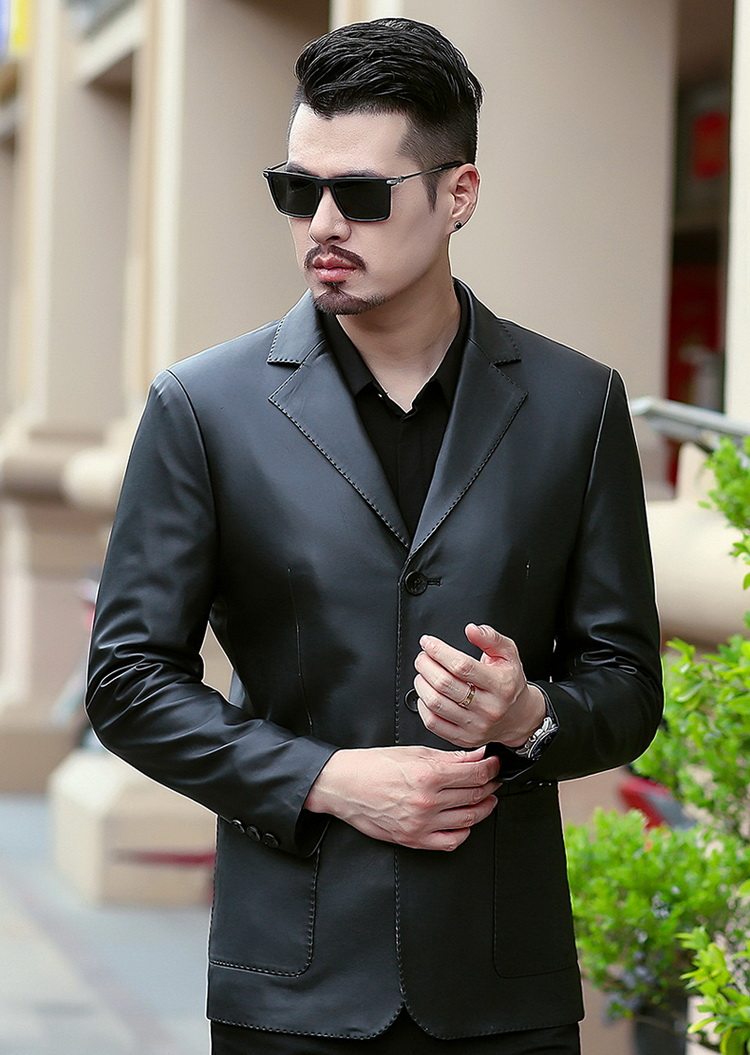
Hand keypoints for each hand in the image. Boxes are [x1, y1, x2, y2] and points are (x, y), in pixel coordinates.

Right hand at [304, 745, 500, 851]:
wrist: (343, 785)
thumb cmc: (373, 766)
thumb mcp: (413, 752)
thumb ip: (449, 757)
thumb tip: (476, 756)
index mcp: (427, 775)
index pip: (475, 774)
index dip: (492, 768)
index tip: (495, 763)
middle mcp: (427, 802)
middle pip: (474, 795)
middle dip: (490, 785)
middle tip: (493, 778)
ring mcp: (421, 824)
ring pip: (468, 819)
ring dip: (483, 808)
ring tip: (485, 798)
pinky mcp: (414, 839)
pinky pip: (450, 842)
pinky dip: (464, 832)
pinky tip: (465, 821)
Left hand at [413, 623, 545, 748]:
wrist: (518, 716)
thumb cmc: (510, 682)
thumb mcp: (508, 654)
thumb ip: (491, 638)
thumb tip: (471, 629)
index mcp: (501, 684)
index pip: (462, 666)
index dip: (439, 651)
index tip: (428, 643)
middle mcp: (489, 707)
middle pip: (445, 684)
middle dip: (426, 665)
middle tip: (422, 657)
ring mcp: (476, 725)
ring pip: (436, 703)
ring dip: (421, 683)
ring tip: (422, 673)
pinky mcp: (464, 738)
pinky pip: (433, 723)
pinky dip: (422, 706)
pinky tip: (425, 694)